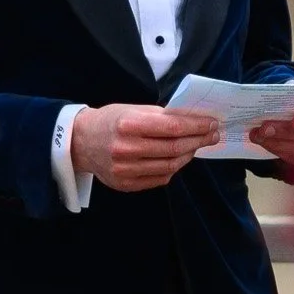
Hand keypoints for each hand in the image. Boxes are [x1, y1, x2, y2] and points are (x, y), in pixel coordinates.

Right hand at [70, 104, 221, 191]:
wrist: (80, 142)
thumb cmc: (110, 121)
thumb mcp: (132, 109)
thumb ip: (160, 116)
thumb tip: (192, 120)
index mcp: (128, 125)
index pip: (172, 128)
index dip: (197, 126)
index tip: (212, 123)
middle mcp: (126, 149)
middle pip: (174, 148)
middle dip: (199, 140)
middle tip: (213, 135)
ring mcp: (125, 170)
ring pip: (170, 166)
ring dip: (189, 155)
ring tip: (198, 145)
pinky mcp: (126, 184)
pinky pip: (160, 178)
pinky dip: (174, 168)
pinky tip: (180, 157)